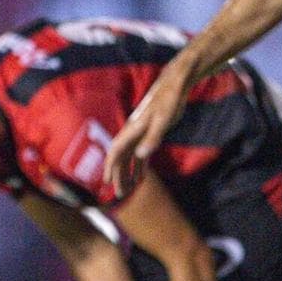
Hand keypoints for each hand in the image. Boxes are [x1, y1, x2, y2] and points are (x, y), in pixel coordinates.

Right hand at [103, 63, 194, 193]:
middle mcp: (133, 133)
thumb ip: (152, 138)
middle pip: (121, 158)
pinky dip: (139, 167)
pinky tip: (140, 178)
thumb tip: (140, 156)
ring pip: (130, 158)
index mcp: (132, 130)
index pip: (115, 152)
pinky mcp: (150, 134)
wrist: (174, 85)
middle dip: (119, 176)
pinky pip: (141, 154)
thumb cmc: (169, 100)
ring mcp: (141, 134)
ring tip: (128, 190)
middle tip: (121, 194)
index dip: (110, 167)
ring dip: (127, 173)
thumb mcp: (163, 120)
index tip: (107, 182)